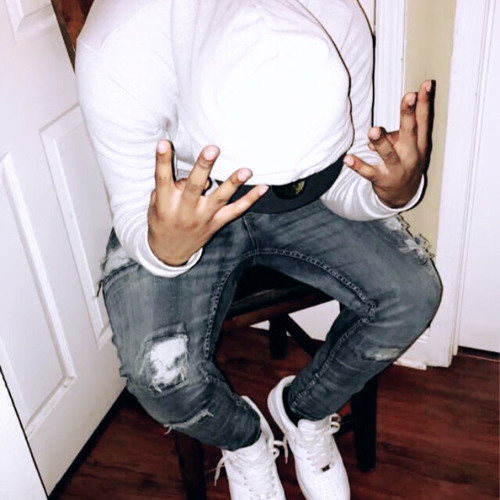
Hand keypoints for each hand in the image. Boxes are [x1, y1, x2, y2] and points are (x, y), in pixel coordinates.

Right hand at [148, 140, 267, 265]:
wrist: (169, 251)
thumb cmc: (162, 219)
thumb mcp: (156, 204)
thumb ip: (171, 186)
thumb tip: (195, 173)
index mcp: (165, 202)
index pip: (161, 178)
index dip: (162, 161)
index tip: (164, 143)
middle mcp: (185, 210)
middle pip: (195, 186)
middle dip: (204, 166)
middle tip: (212, 149)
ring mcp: (203, 218)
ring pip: (220, 198)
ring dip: (233, 183)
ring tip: (246, 170)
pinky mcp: (216, 223)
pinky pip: (235, 211)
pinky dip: (250, 200)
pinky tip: (263, 188)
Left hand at [345, 80, 434, 207]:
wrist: (402, 195)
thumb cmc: (405, 163)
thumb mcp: (407, 149)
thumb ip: (395, 135)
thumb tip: (378, 134)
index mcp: (420, 144)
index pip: (424, 120)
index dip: (424, 102)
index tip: (425, 84)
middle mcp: (411, 155)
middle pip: (410, 132)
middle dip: (408, 114)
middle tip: (407, 96)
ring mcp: (396, 169)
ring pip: (388, 154)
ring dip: (380, 142)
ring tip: (373, 131)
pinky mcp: (381, 180)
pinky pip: (368, 172)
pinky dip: (357, 165)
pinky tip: (347, 158)